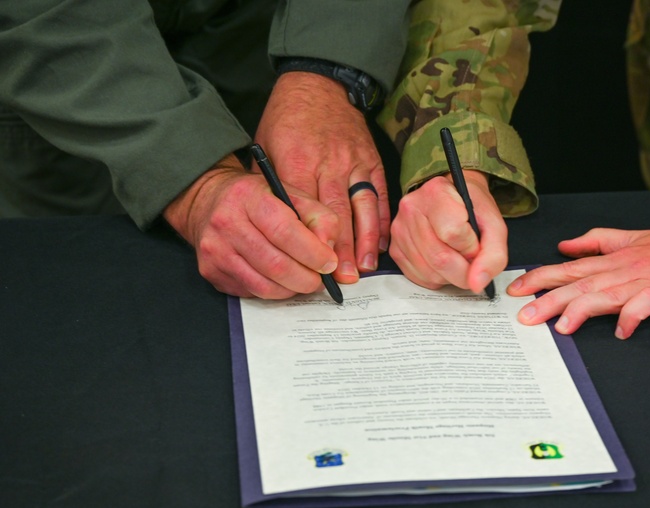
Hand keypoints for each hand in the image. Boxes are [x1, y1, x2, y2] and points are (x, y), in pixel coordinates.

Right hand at [163, 154, 339, 298]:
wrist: (208, 202)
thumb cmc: (258, 199)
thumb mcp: (291, 194)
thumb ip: (318, 217)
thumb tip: (330, 251)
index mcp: (248, 197)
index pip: (285, 232)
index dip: (313, 253)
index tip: (330, 263)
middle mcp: (226, 224)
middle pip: (276, 265)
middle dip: (307, 279)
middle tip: (321, 279)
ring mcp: (215, 251)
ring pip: (264, 286)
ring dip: (292, 289)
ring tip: (304, 280)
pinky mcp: (211, 272)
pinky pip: (252, 292)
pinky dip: (274, 291)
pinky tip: (280, 280)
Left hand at [254, 71, 389, 282]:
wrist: (318, 83)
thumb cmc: (285, 119)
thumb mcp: (265, 148)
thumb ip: (271, 187)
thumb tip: (273, 229)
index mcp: (296, 163)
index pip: (306, 212)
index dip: (313, 242)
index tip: (316, 269)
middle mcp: (328, 164)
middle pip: (337, 216)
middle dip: (342, 251)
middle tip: (346, 280)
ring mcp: (354, 162)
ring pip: (363, 208)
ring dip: (366, 241)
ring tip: (367, 268)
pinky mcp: (371, 160)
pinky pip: (379, 195)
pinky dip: (382, 221)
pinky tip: (382, 244)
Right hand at [389, 170, 506, 293]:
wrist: (454, 200)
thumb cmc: (472, 209)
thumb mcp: (494, 225)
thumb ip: (494, 254)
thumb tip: (478, 284)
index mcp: (436, 192)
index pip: (453, 233)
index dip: (471, 247)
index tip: (476, 243)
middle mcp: (412, 208)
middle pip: (440, 258)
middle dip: (464, 270)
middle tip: (472, 260)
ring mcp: (399, 230)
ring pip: (430, 273)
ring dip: (452, 276)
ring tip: (458, 257)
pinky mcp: (395, 249)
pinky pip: (420, 279)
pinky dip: (439, 278)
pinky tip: (444, 263)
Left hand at [506, 228, 649, 337]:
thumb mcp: (635, 238)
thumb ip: (598, 241)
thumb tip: (565, 246)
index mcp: (615, 259)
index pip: (569, 268)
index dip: (541, 277)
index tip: (516, 289)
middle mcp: (624, 269)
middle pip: (580, 284)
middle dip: (549, 299)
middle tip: (525, 316)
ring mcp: (644, 281)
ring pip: (605, 295)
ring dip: (582, 310)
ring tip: (561, 327)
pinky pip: (645, 305)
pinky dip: (632, 317)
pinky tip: (620, 332)